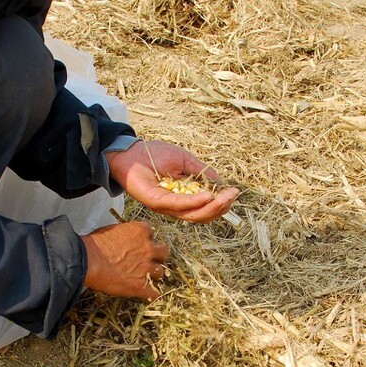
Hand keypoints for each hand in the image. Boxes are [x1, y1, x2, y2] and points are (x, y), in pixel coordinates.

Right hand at [81, 221, 169, 300]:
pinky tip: (148, 295)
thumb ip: (124, 234)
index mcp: (140, 232)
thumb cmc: (95, 245)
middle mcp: (148, 249)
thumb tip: (123, 239)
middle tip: (150, 260)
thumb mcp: (111, 230)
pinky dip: (152, 294)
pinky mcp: (141, 286)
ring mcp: (146, 268)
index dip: (145, 239)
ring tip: (147, 278)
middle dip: (158, 256)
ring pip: (160, 272)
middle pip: (163, 252)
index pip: (150, 232)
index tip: (139, 244)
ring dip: (154, 274)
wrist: (89, 261)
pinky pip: (154, 292)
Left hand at [105, 140, 238, 222]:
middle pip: (202, 214)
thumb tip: (219, 182)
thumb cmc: (154, 154)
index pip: (206, 207)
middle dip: (220, 207)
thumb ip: (201, 171)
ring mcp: (166, 206)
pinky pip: (179, 205)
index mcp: (183, 196)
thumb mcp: (184, 160)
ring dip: (212, 206)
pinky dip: (195, 201)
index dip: (221, 202)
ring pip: (194, 214)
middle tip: (232, 196)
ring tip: (224, 197)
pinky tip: (207, 196)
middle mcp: (176, 205)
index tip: (234, 192)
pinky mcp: (157, 202)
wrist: (130, 151)